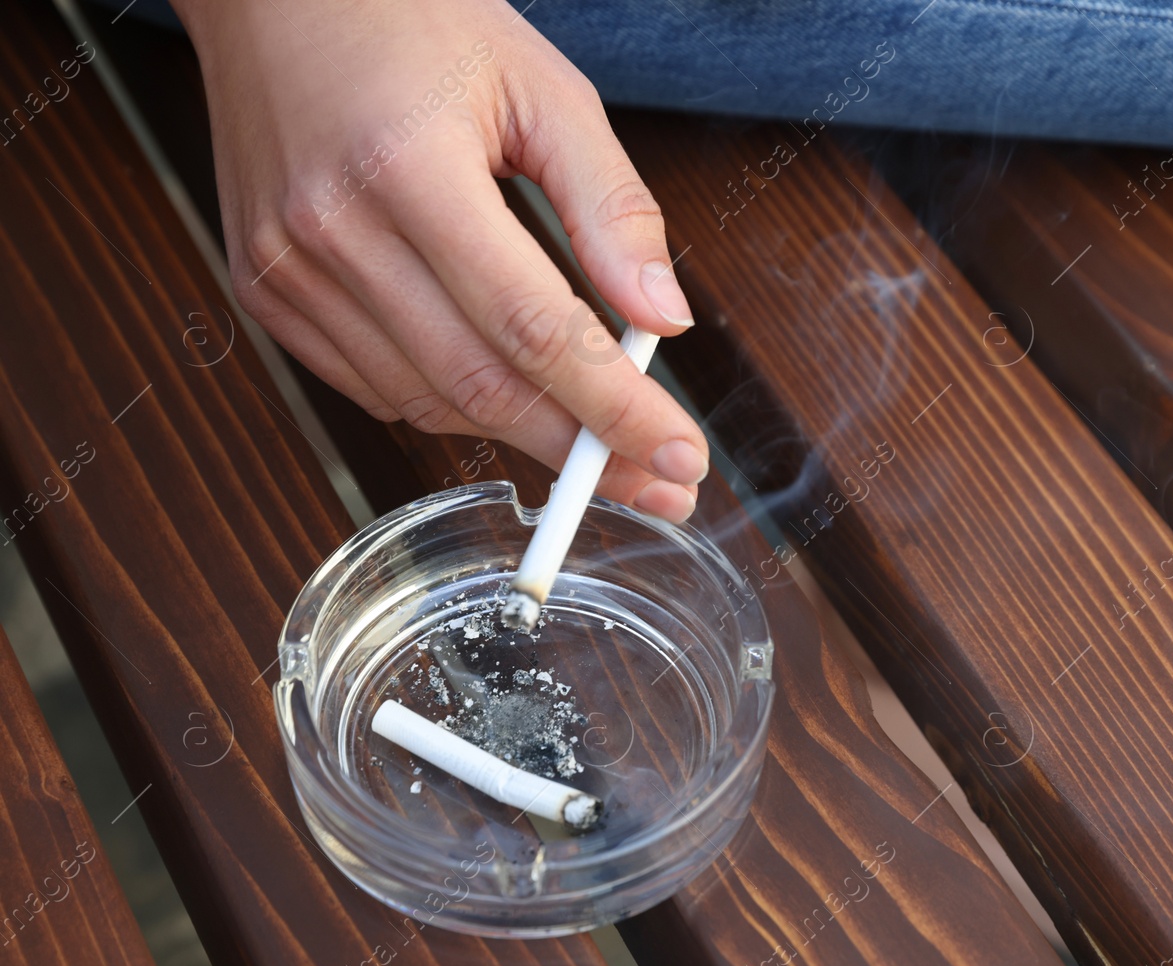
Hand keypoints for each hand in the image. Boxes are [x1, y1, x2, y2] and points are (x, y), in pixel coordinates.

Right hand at [172, 0, 707, 520]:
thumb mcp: (543, 88)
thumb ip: (611, 206)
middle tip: (661, 485)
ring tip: (600, 445)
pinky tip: (505, 394)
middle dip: (584, 450)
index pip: (533, 328)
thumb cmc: (415, 22)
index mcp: (408, 169)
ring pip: (427, 401)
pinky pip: (375, 386)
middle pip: (481, 385)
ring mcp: (286, 269)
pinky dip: (450, 404)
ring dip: (523, 434)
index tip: (680, 457)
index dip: (614, 408)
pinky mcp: (264, 291)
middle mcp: (332, 231)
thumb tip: (662, 319)